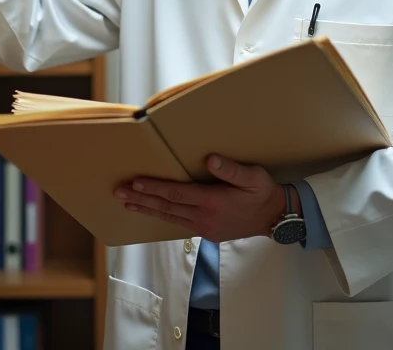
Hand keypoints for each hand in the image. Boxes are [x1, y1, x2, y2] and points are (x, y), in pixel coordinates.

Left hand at [114, 155, 288, 242]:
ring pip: (168, 217)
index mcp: (213, 201)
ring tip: (126, 204)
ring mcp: (203, 227)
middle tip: (119, 193)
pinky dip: (160, 217)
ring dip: (146, 209)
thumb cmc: (262, 193)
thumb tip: (209, 159)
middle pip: (166, 207)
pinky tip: (151, 212)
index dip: (155, 188)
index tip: (136, 182)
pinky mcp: (205, 232)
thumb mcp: (253, 177)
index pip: (177, 194)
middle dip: (141, 199)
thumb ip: (231, 169)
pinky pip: (177, 224)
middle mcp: (204, 217)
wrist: (273, 218)